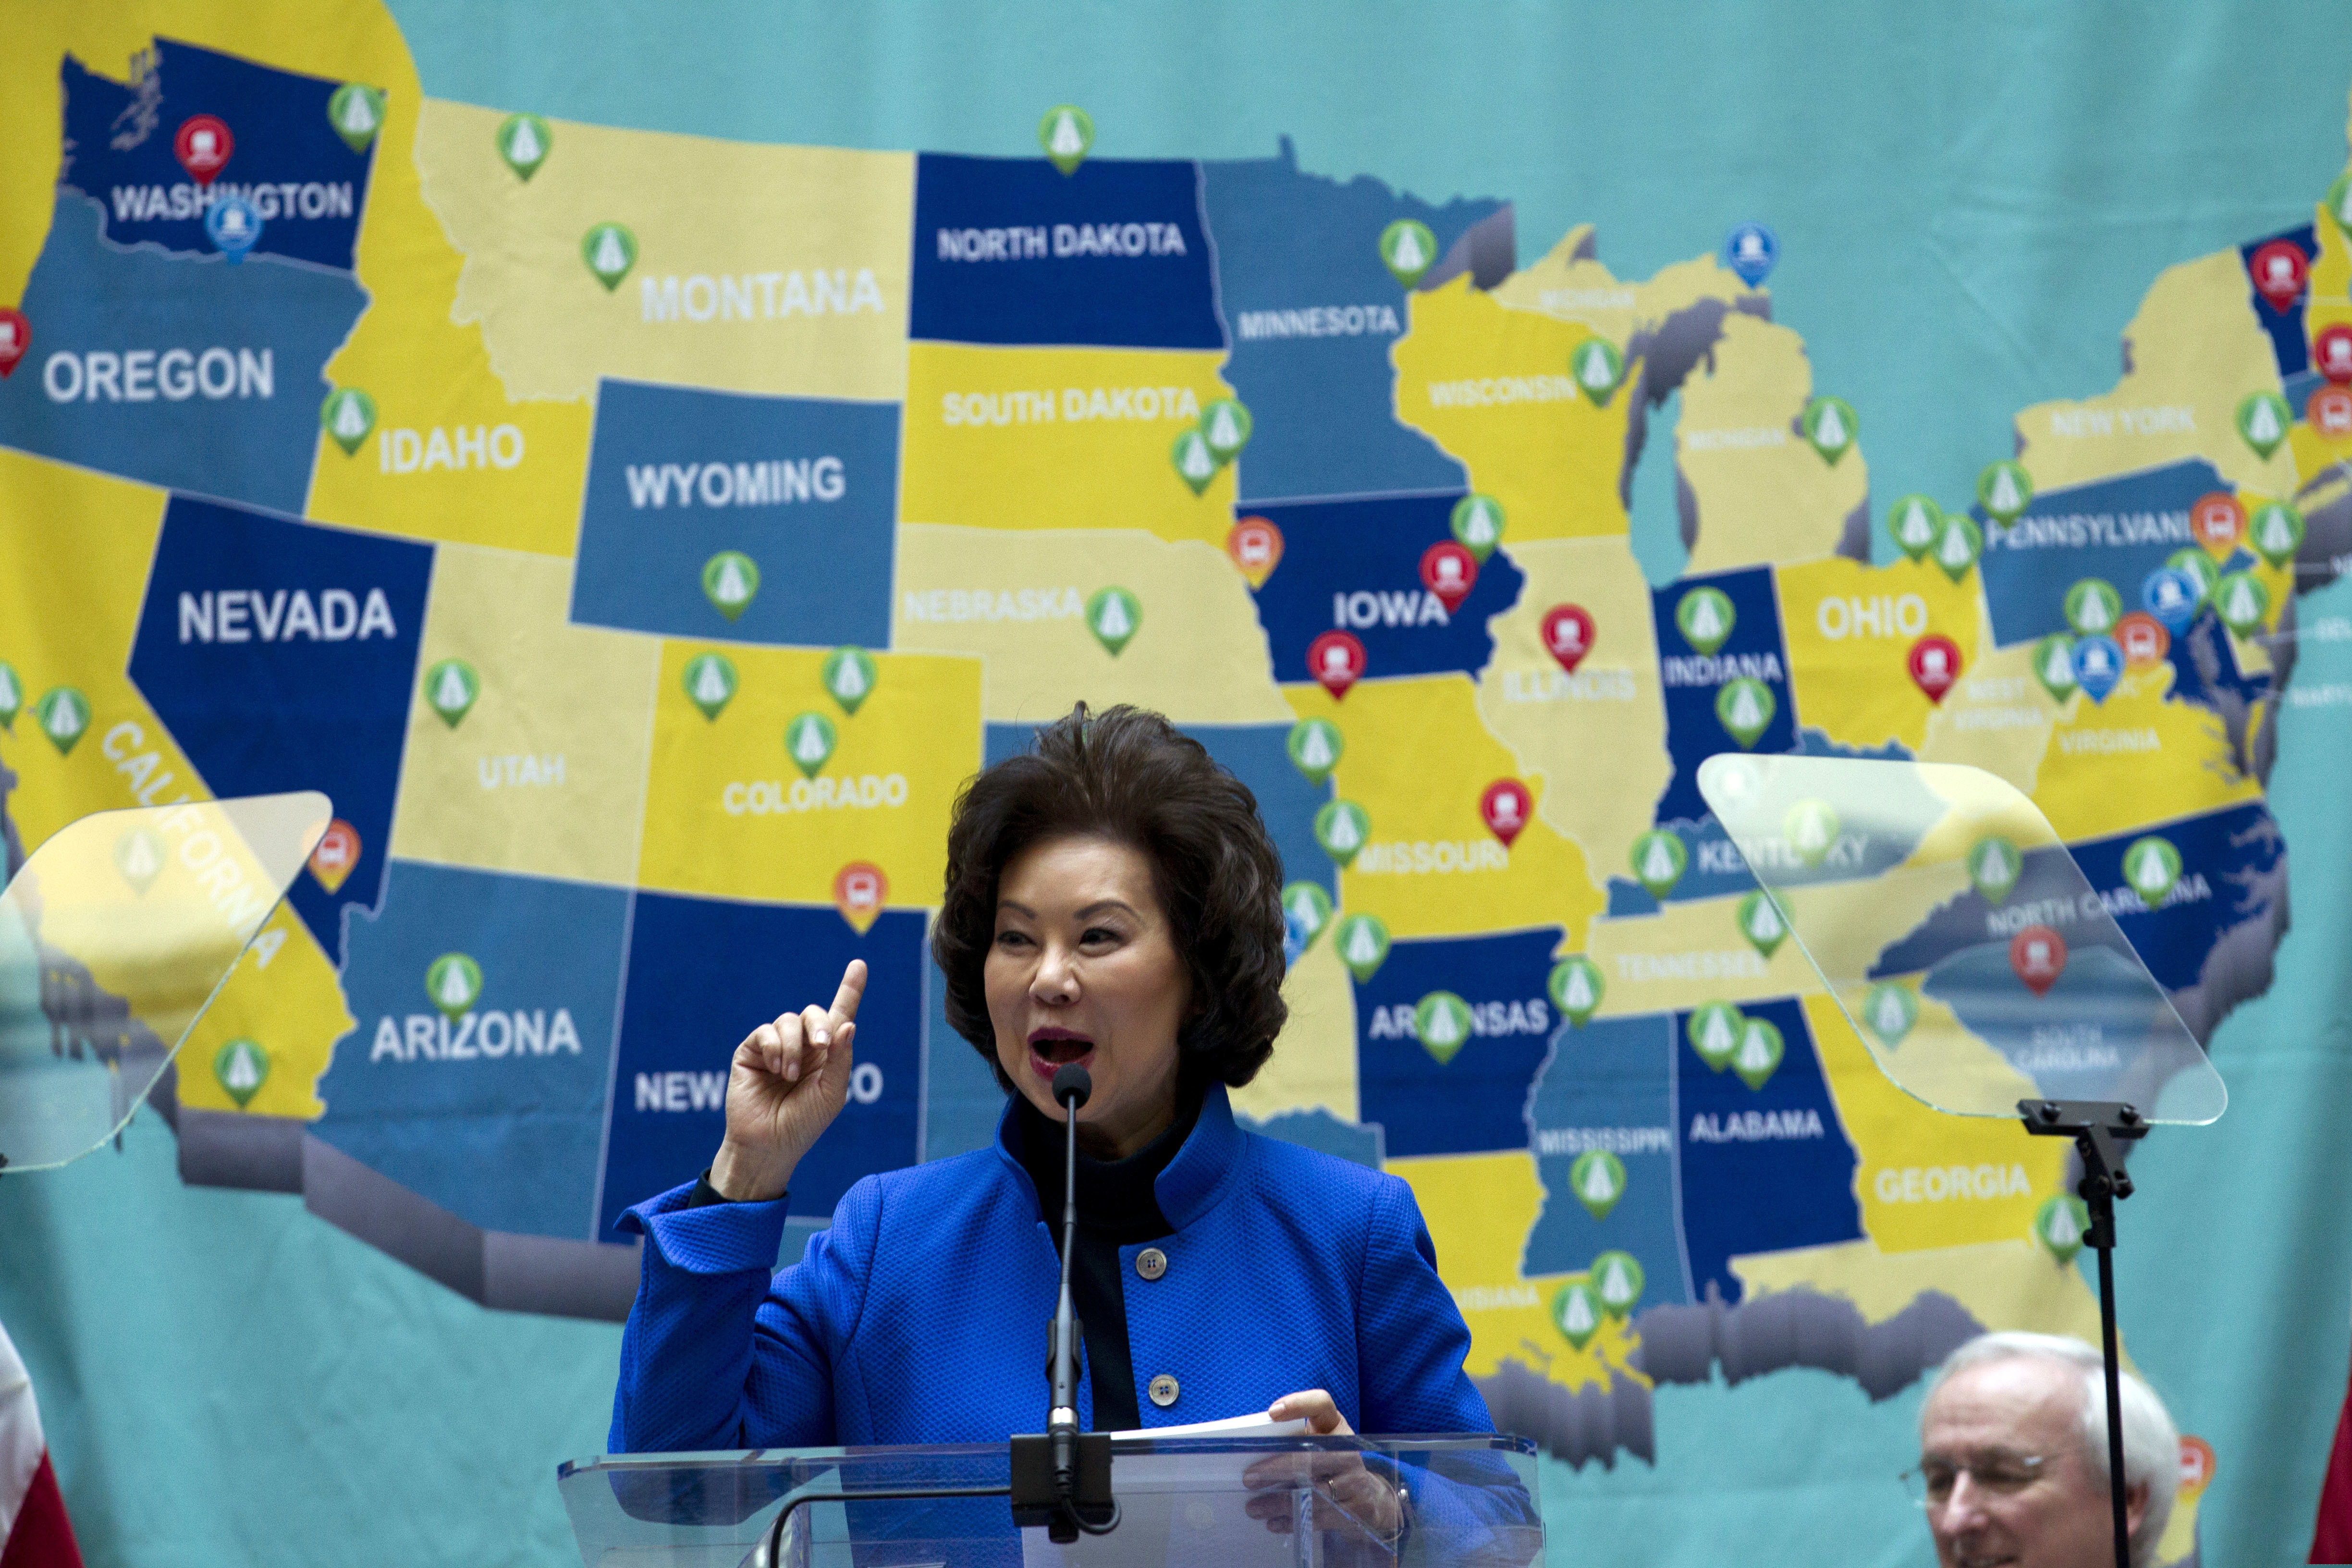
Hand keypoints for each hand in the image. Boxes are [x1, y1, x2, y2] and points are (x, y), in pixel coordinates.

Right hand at [707, 960, 866, 1201]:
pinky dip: (776, 1047)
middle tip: (822, 1045)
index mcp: (826, 1055)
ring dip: (794, 1045)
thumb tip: (848, 1024)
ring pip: (789, 1020)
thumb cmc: (803, 1124)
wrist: (768, 1145)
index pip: (839, 1017)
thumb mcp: (831, 1093)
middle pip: (814, 1013)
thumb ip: (841, 1058)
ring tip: (790, 1075)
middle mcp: (802, 1046)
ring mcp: (776, 1047)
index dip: (850, 990)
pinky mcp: (752, 1051)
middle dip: (820, 1024)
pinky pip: (766, 1032)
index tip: (859, 965)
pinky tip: (777, 1069)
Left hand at [1242, 1390, 1402, 1542]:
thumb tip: (1255, 1449)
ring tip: (1253, 1508)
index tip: (1272, 1412)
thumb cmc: (1332, 1463)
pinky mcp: (1357, 1511)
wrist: (1370, 1496)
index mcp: (1337, 1427)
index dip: (1298, 1404)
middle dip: (1276, 1469)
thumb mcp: (1321, 1441)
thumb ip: (1295, 1438)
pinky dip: (1293, 1522)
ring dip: (1278, 1503)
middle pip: (1310, 1457)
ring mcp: (1356, 1482)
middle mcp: (1349, 1452)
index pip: (1321, 1404)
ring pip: (1312, 1495)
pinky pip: (1320, 1519)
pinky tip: (1273, 1522)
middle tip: (1249, 1478)